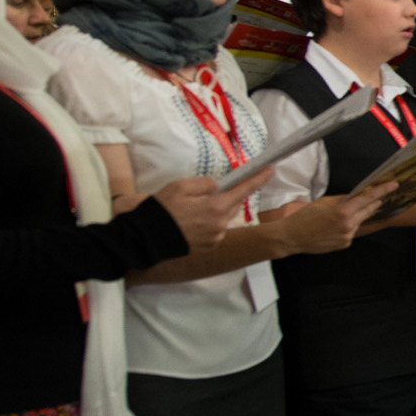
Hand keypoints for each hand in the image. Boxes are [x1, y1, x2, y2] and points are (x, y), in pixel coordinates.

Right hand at [150, 167, 275, 252]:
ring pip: (224, 218)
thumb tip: (217, 187)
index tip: (270, 169)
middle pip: (233, 204)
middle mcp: (221, 224)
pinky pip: (216, 230)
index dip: (258, 179)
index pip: (243, 190)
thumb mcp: (180, 187)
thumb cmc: (161, 210)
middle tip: (205, 195)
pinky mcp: (210, 246)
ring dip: (216, 211)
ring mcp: (216, 237)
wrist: (145, 239)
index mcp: (215, 207)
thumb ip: (204, 184)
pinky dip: (209, 224)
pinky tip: (191, 224)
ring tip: (192, 211)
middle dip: (226, 197)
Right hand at [269, 186, 389, 255]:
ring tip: (340, 214)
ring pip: (359, 221)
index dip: (382, 191)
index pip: (367, 198)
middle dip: (372, 203)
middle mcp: (348, 225)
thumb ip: (343, 199)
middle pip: (367, 210)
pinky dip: (348, 226)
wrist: (292, 237)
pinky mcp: (345, 244)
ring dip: (356, 215)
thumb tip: (357, 195)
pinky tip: (335, 226)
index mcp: (343, 211)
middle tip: (378, 195)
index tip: (393, 185)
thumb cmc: (305, 217)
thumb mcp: (324, 202)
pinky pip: (352, 231)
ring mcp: (347, 236)